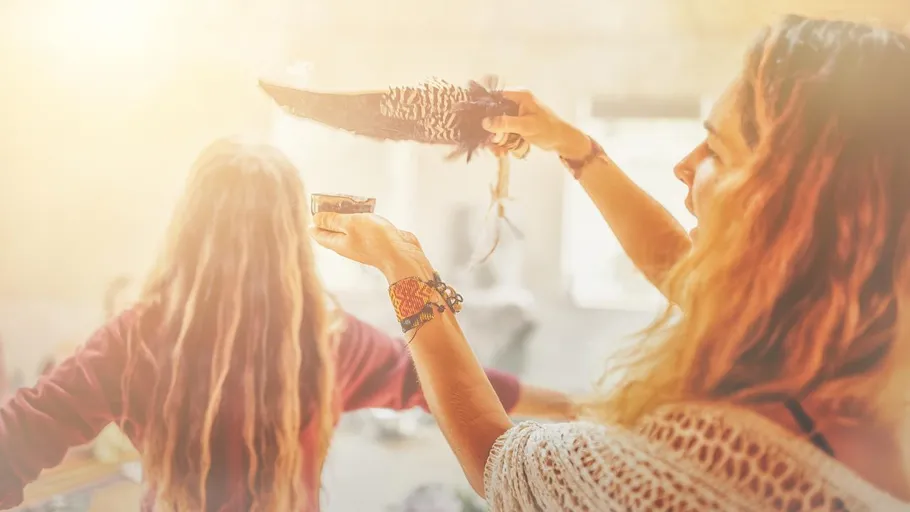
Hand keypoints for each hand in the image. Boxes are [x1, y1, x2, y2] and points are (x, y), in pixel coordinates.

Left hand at [309, 212, 432, 281]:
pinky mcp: (376, 242)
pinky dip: (362, 220)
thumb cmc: (376, 239)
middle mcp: (348, 246)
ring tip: (347, 203)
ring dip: (347, 218)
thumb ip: (333, 220)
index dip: (314, 223)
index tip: (313, 211)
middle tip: (329, 203)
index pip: (319, 235)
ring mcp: (363, 245)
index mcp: (338, 243)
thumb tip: (316, 219)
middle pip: (333, 232)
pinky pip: (364, 230)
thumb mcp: (350, 224)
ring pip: (350, 230)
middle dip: (329, 219)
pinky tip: (367, 212)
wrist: (401, 255)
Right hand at [482, 90, 590, 159]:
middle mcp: (516, 102)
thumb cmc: (548, 129)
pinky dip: (502, 142)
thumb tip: (485, 122)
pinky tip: (502, 152)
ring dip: (496, 139)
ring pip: (497, 125)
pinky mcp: (517, 125)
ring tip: (498, 152)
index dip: (484, 106)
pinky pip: (504, 132)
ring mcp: (516, 114)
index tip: (475, 119)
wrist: (563, 141)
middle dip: (490, 129)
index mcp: (519, 96)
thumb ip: (505, 123)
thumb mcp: (526, 126)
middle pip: (494, 113)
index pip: (495, 96)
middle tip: (489, 142)